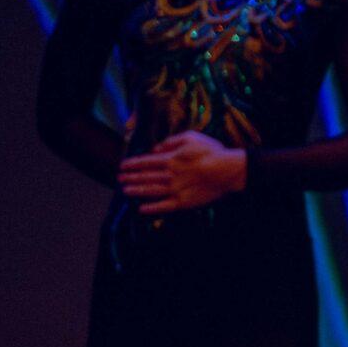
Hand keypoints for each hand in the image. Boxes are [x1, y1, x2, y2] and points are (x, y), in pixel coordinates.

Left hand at [118, 131, 247, 215]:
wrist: (227, 171)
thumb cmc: (212, 152)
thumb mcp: (191, 137)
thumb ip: (171, 142)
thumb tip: (156, 148)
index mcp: (170, 159)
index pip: (145, 162)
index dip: (132, 164)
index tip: (122, 165)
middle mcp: (168, 175)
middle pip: (145, 176)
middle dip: (131, 177)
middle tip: (119, 178)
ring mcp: (175, 190)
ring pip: (151, 191)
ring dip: (136, 191)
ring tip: (125, 191)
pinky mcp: (184, 202)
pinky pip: (164, 206)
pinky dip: (152, 208)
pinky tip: (142, 209)